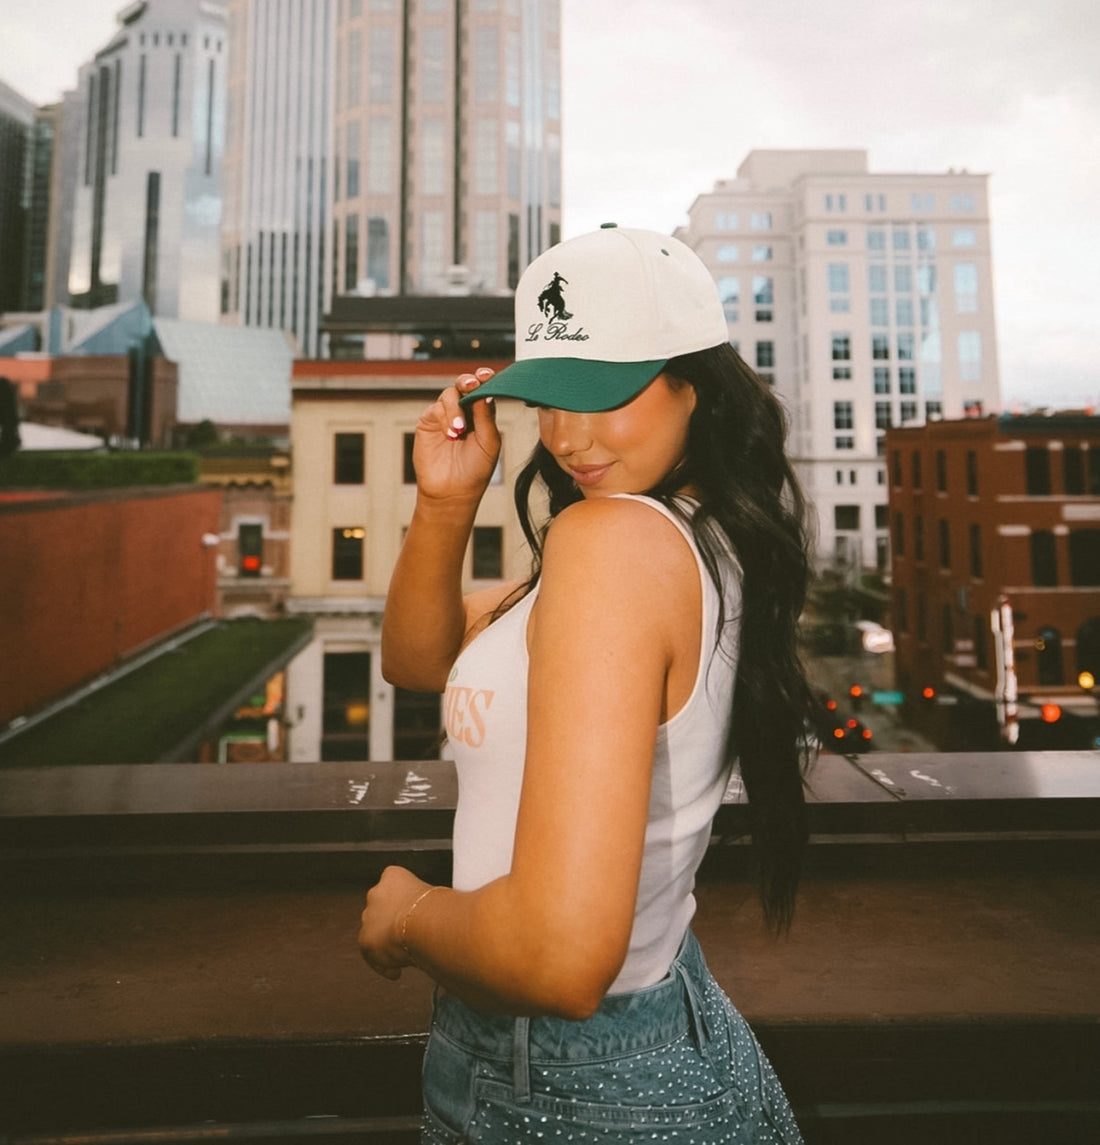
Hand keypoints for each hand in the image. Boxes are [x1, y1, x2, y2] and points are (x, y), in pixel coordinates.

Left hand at [358, 866, 431, 980]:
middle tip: (409, 937)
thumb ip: (426, 902)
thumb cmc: (437, 908)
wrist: (425, 923)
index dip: (405, 902)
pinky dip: (384, 965)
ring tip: (405, 957)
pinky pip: (372, 954)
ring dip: (387, 943)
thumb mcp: (434, 895)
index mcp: (393, 876)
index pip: (394, 885)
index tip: (414, 914)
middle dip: (392, 923)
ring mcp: (368, 915)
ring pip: (375, 931)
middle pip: (382, 909)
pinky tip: (397, 973)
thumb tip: (439, 914)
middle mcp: (376, 893)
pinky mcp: (365, 939)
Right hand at [412, 368, 500, 502]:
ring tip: (459, 431)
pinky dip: (444, 418)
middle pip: (464, 384)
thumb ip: (486, 418)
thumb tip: (486, 392)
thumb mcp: (488, 443)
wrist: (452, 491)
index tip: (488, 375)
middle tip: (472, 385)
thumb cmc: (475, 469)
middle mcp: (464, 411)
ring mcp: (446, 415)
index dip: (485, 379)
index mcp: (482, 413)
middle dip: (468, 381)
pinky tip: (450, 435)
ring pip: (449, 395)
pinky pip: (436, 409)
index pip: (484, 390)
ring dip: (456, 409)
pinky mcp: (429, 422)